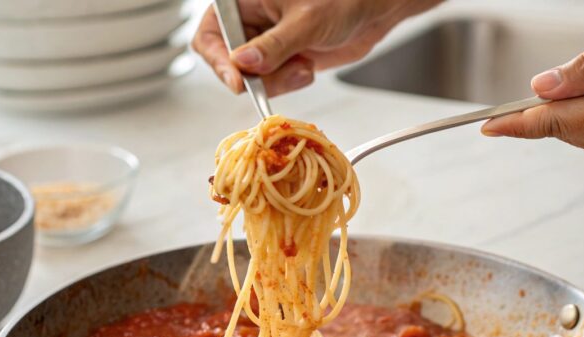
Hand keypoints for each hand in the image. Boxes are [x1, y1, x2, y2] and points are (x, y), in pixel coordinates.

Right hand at [192, 0, 440, 96]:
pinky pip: (271, 83)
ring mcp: (264, 42)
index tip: (239, 80)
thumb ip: (274, 45)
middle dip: (257, 75)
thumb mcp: (307, 21)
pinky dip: (289, 81)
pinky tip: (308, 65)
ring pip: (251, 77)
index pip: (210, 33)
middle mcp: (249, 21)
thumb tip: (244, 63)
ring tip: (304, 64)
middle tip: (284, 72)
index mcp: (243, 0)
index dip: (219, 59)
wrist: (373, 10)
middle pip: (228, 61)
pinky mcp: (279, 59)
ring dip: (278, 80)